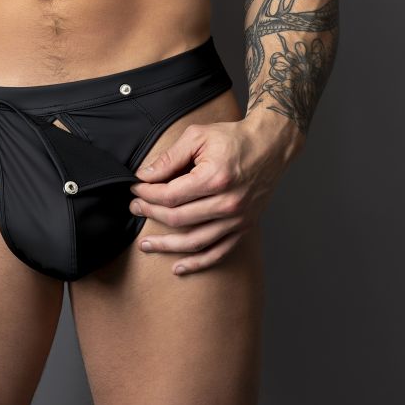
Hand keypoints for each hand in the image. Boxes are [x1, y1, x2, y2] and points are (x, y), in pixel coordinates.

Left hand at [128, 114, 291, 273]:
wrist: (270, 146)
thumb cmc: (233, 138)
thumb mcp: (198, 136)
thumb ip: (170, 157)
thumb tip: (144, 175)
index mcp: (214, 178)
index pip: (170, 195)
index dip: (147, 194)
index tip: (135, 189)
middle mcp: (227, 203)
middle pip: (178, 218)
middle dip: (150, 213)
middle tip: (134, 208)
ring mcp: (237, 219)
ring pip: (194, 242)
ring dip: (166, 246)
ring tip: (145, 245)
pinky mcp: (244, 228)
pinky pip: (218, 252)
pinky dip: (198, 263)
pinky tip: (178, 268)